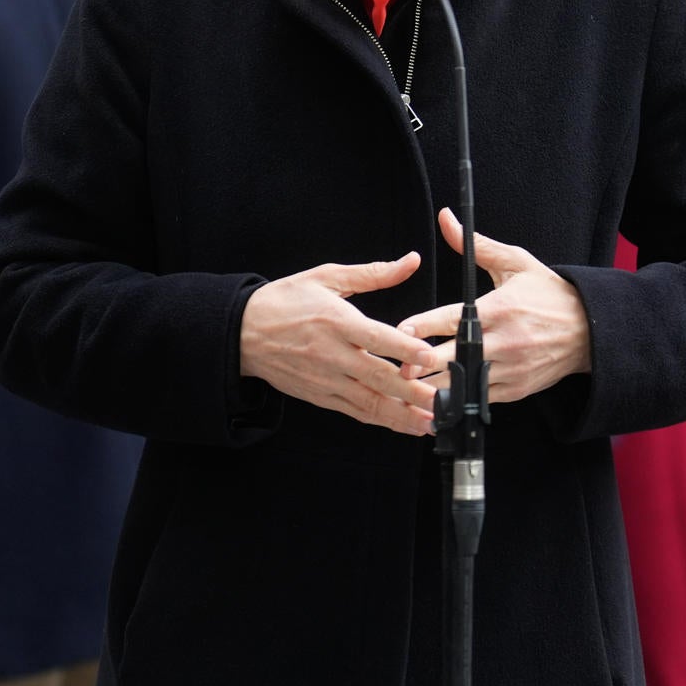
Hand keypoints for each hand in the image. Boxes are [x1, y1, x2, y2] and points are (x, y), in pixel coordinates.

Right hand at [239, 252, 438, 435]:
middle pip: (377, 376)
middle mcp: (331, 354)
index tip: (430, 357)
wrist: (242, 332)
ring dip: (402, 415)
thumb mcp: (326, 277)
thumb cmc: (285, 301)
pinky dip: (383, 421)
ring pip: (370, 403)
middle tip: (442, 401)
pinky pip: (356, 412)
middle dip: (412, 392)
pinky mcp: (321, 396)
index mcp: (335, 321)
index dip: (404, 349)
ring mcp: (326, 380)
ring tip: (431, 422)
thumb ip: (373, 273)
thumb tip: (411, 261)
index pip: (375, 337)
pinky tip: (406, 425)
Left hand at [397, 208, 590, 404]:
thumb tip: (446, 218)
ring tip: (411, 388)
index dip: (424, 326)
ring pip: (465, 384)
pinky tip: (438, 400)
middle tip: (398, 368)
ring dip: (438, 387)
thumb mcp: (516, 263)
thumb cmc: (548, 294)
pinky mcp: (516, 390)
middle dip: (425, 364)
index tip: (400, 330)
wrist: (589, 330)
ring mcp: (511, 368)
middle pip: (456, 357)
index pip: (454, 318)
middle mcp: (504, 340)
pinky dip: (459, 399)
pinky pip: (480, 398)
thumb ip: (476, 245)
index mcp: (500, 308)